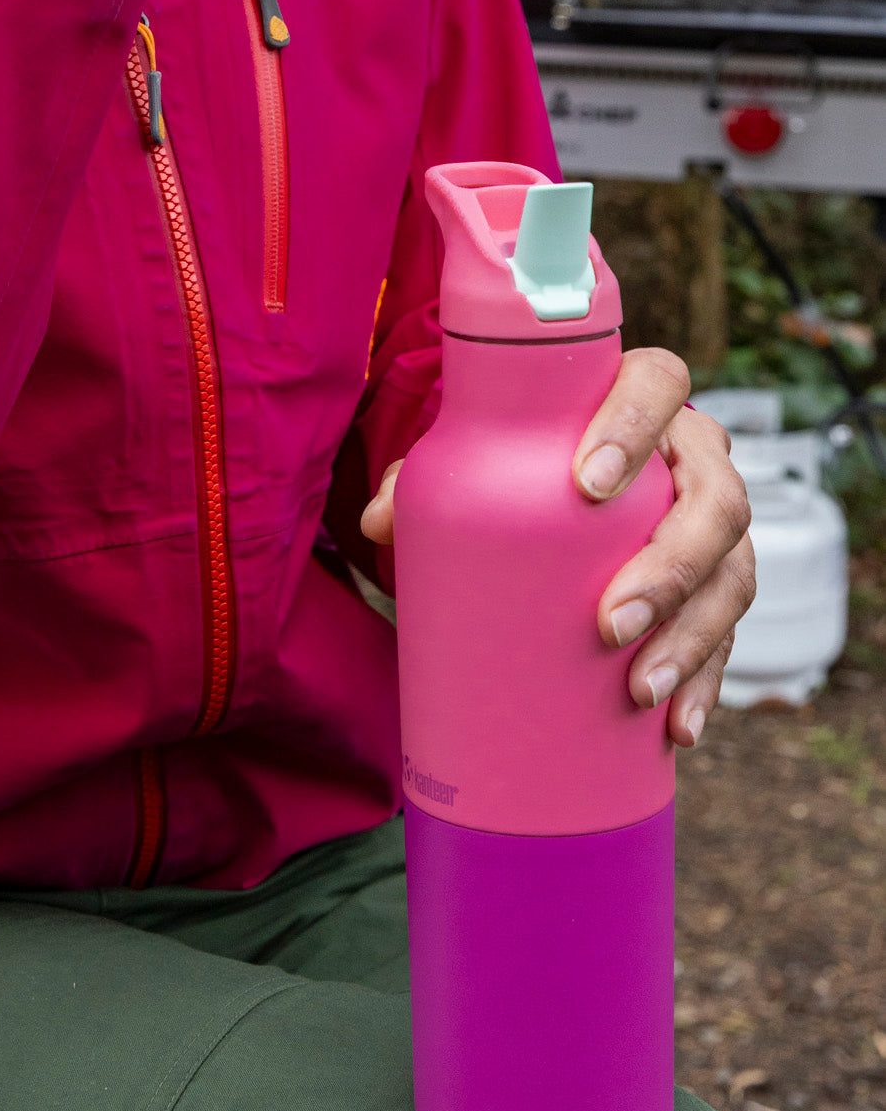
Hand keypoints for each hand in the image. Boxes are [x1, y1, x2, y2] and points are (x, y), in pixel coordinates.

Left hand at [361, 348, 756, 748]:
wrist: (561, 485)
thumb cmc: (521, 459)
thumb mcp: (474, 459)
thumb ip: (423, 479)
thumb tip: (376, 522)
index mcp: (643, 400)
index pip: (659, 384)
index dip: (636, 425)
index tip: (589, 484)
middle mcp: (696, 459)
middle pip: (717, 502)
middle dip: (669, 569)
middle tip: (608, 623)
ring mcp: (715, 525)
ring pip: (733, 574)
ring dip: (692, 635)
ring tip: (640, 689)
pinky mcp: (716, 584)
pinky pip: (730, 632)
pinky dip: (707, 680)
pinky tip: (678, 725)